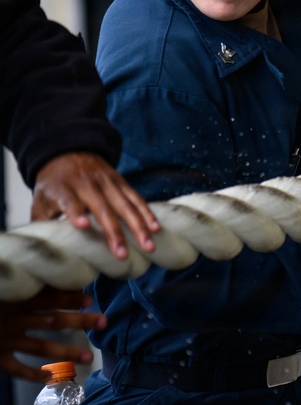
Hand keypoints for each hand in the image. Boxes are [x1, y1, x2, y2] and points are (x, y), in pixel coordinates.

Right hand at [0, 288, 106, 381]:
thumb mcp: (5, 286)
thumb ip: (29, 282)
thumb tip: (57, 270)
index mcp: (16, 300)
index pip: (48, 298)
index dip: (69, 297)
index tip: (91, 298)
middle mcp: (13, 320)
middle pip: (52, 321)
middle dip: (79, 322)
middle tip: (103, 322)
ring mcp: (5, 340)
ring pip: (40, 347)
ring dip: (66, 352)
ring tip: (89, 357)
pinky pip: (15, 369)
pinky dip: (33, 373)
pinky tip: (51, 377)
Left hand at [32, 152, 158, 259]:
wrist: (68, 151)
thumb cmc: (54, 183)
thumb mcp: (40, 199)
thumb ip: (41, 221)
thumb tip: (41, 247)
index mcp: (63, 189)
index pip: (70, 201)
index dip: (76, 212)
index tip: (82, 225)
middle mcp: (88, 184)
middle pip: (103, 208)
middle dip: (114, 232)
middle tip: (122, 253)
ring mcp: (107, 182)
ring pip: (125, 205)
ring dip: (138, 226)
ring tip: (148, 244)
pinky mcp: (121, 182)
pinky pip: (136, 198)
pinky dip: (147, 213)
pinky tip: (155, 227)